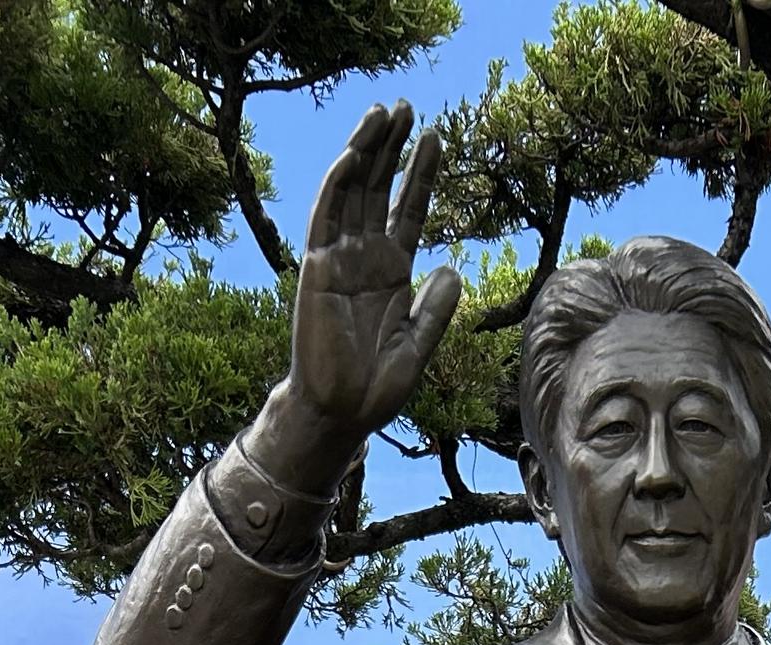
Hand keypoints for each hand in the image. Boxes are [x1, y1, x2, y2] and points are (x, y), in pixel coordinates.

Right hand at [251, 103, 462, 492]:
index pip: (408, 211)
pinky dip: (338, 185)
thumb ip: (436, 308)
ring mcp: (339, 260)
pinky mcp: (317, 268)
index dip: (421, 175)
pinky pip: (326, 218)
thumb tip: (453, 268)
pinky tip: (355, 155)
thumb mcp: (419, 344)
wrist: (341, 413)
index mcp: (391, 273)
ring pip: (352, 192)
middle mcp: (364, 258)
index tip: (436, 138)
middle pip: (378, 189)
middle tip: (407, 106)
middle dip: (391, 148)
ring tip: (383, 112)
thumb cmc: (376, 387)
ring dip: (365, 151)